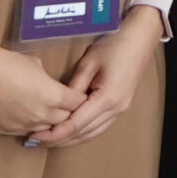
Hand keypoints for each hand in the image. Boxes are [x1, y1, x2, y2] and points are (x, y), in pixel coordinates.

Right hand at [0, 41, 86, 138]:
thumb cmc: (7, 63)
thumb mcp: (36, 65)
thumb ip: (47, 80)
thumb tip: (47, 84)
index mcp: (53, 97)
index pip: (77, 104)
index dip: (79, 99)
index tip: (78, 96)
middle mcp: (40, 116)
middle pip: (64, 120)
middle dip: (66, 112)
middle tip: (63, 105)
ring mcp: (21, 126)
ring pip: (44, 130)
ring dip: (47, 122)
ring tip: (42, 112)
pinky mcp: (3, 131)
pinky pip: (22, 132)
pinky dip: (26, 126)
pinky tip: (22, 116)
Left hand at [27, 9, 163, 148]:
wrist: (141, 36)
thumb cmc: (115, 44)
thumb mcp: (88, 63)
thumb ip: (73, 87)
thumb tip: (58, 105)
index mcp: (107, 98)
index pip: (75, 124)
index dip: (54, 133)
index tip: (35, 136)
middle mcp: (116, 108)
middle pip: (84, 133)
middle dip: (59, 140)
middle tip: (35, 141)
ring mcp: (121, 108)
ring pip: (92, 133)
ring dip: (71, 139)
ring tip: (49, 140)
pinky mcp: (122, 105)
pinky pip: (100, 126)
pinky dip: (83, 132)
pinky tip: (70, 132)